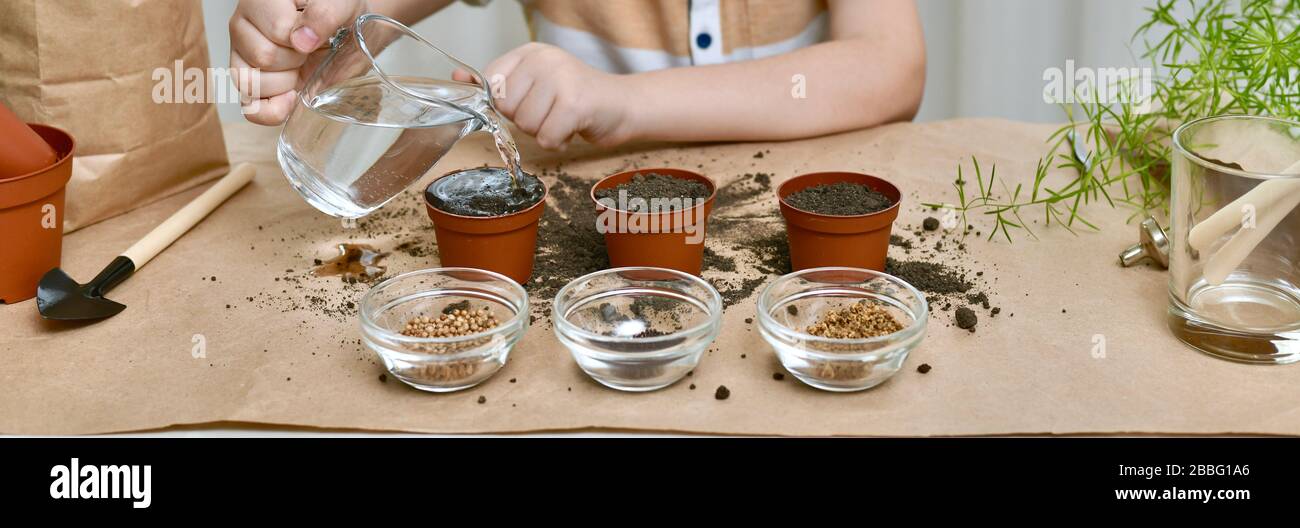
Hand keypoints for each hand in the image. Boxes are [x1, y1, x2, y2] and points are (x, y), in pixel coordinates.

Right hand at [229, 0, 367, 124]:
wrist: (342, 23)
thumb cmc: (335, 10)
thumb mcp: (339, 3)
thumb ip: (323, 14)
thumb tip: (301, 41)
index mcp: (261, 2)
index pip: (278, 31)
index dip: (304, 40)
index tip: (317, 34)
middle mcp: (243, 26)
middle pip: (263, 58)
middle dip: (296, 60)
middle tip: (309, 49)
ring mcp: (242, 55)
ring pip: (251, 84)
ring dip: (285, 82)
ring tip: (299, 65)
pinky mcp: (251, 82)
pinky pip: (250, 108)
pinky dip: (272, 112)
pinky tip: (291, 99)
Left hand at [465, 43, 637, 149]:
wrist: (624, 106)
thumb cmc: (577, 100)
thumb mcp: (534, 85)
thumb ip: (497, 85)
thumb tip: (456, 79)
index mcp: (530, 52)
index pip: (492, 83)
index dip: (508, 103)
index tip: (531, 101)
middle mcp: (544, 60)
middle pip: (507, 108)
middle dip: (526, 120)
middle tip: (551, 111)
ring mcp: (560, 79)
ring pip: (526, 125)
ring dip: (544, 132)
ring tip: (563, 119)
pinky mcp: (575, 104)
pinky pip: (547, 138)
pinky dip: (559, 142)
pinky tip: (573, 128)